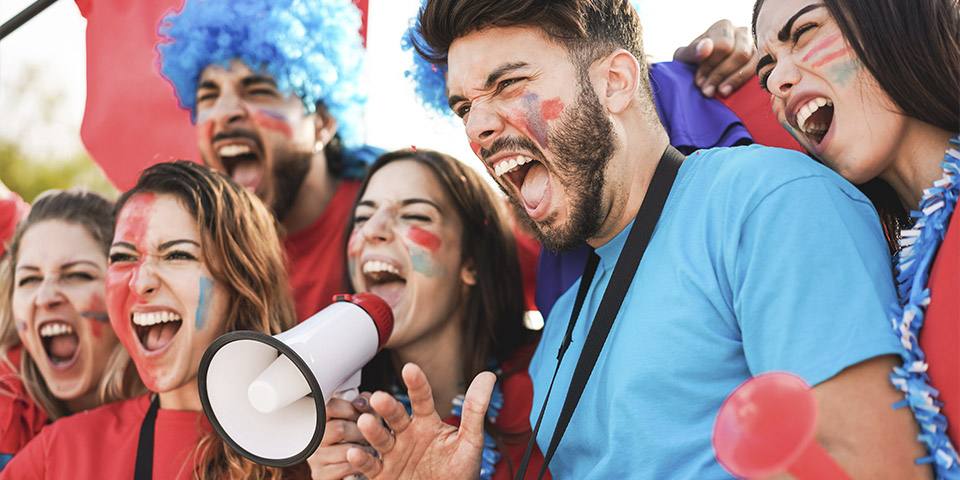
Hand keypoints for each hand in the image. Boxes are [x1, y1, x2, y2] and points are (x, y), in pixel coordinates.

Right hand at [309, 392, 374, 479]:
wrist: (357, 469)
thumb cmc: (358, 440)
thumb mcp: (363, 418)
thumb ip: (363, 405)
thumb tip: (362, 399)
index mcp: (322, 419)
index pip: (330, 407)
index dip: (350, 408)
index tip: (361, 413)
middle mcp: (315, 438)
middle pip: (339, 428)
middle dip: (361, 431)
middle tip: (368, 435)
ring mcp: (316, 458)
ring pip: (346, 450)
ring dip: (364, 450)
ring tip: (368, 449)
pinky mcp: (321, 475)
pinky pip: (347, 468)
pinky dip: (361, 465)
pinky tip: (362, 463)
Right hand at [346, 363, 496, 478]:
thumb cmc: (460, 474)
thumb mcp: (470, 442)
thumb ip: (475, 410)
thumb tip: (488, 375)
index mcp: (427, 423)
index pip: (422, 399)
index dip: (416, 384)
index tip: (410, 368)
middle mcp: (407, 435)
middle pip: (395, 416)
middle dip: (386, 407)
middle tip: (379, 398)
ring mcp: (393, 454)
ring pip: (380, 438)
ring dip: (371, 430)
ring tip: (367, 422)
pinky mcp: (382, 474)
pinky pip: (370, 466)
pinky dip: (361, 460)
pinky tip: (355, 453)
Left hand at [673, 19, 757, 97]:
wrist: (703, 72)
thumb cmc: (695, 61)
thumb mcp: (686, 56)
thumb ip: (692, 51)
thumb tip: (706, 47)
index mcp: (723, 28)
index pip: (723, 45)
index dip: (710, 66)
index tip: (699, 82)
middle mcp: (742, 34)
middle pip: (740, 54)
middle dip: (721, 75)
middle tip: (707, 91)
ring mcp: (754, 47)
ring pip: (752, 63)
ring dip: (735, 80)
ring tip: (721, 93)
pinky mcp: (762, 62)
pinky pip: (760, 72)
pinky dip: (746, 82)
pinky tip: (735, 91)